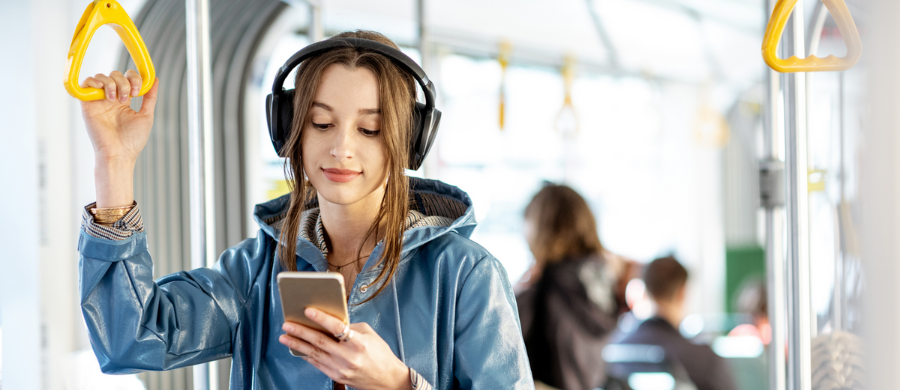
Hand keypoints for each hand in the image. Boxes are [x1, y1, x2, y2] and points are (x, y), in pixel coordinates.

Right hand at [79, 70, 157, 162]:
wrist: (119, 153)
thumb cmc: (132, 140)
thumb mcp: (146, 115)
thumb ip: (150, 97)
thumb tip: (155, 79)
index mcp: (124, 101)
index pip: (127, 78)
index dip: (134, 78)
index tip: (138, 90)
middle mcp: (110, 98)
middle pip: (115, 74)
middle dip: (124, 82)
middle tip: (128, 97)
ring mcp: (98, 100)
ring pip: (102, 76)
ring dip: (112, 83)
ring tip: (116, 99)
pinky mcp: (87, 104)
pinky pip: (85, 83)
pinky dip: (94, 81)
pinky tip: (104, 92)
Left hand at [279, 308, 411, 389]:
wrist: (387, 380)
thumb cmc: (380, 355)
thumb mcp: (369, 335)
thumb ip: (350, 327)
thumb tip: (331, 321)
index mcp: (359, 343)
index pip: (336, 327)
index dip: (321, 318)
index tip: (307, 310)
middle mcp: (348, 357)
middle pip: (320, 341)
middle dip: (301, 331)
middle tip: (287, 324)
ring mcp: (341, 369)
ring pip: (314, 354)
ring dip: (297, 344)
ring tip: (285, 337)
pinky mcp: (337, 377)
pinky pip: (317, 364)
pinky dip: (306, 355)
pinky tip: (297, 349)